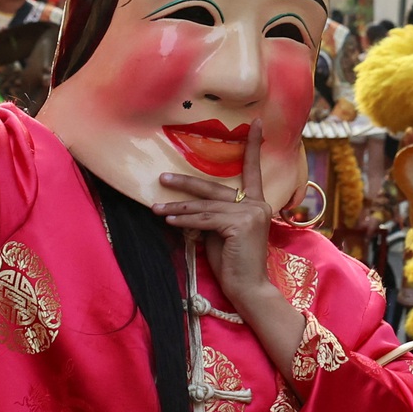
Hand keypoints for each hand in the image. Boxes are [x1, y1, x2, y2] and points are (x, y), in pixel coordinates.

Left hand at [153, 120, 306, 377]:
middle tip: (161, 178)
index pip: (253, 170)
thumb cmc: (233, 264)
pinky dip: (184, 219)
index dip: (253, 146)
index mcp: (257, 203)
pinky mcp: (240, 225)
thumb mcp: (221, 233)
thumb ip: (212, 216)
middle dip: (185, 183)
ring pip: (205, 206)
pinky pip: (204, 220)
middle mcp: (257, 204)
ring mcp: (251, 214)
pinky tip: (167, 219)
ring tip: (155, 206)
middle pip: (214, 188)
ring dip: (177, 206)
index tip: (256, 122)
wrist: (248, 289)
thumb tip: (187, 207)